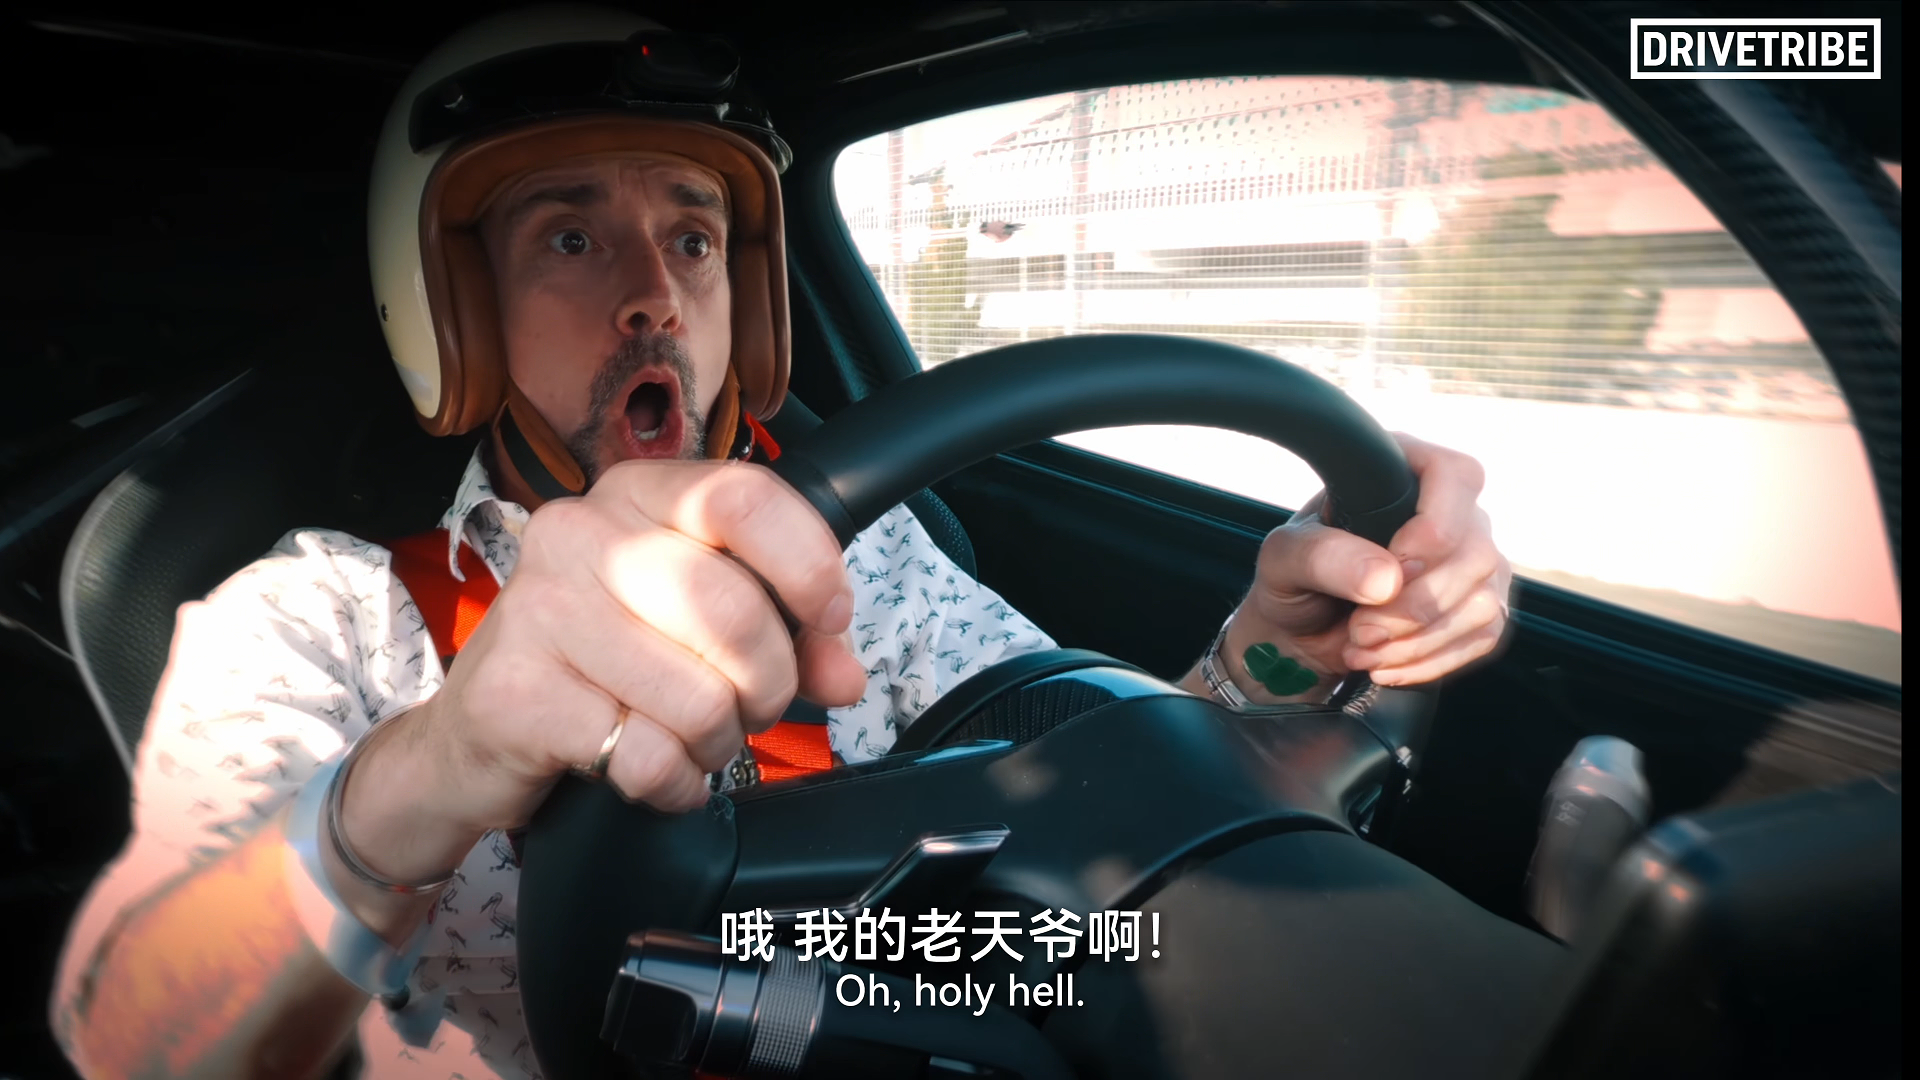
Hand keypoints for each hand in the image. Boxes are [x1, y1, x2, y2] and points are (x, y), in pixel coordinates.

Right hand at [409, 459, 865, 829]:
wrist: (471, 739)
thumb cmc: (601, 669)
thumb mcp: (696, 629)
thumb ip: (787, 637)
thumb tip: (845, 675)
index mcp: (637, 496)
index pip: (745, 497)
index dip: (809, 565)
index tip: (829, 619)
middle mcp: (580, 533)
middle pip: (734, 610)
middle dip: (767, 685)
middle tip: (748, 708)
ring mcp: (539, 610)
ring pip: (699, 698)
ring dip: (715, 744)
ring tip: (684, 739)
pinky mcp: (516, 693)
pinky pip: (646, 756)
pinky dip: (670, 784)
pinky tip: (644, 771)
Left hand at [1220, 433, 1511, 699]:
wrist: (1301, 633)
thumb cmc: (1295, 577)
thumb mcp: (1286, 559)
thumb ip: (1325, 557)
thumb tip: (1386, 580)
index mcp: (1403, 470)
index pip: (1454, 476)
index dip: (1433, 528)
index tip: (1393, 572)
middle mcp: (1450, 509)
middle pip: (1474, 554)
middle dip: (1414, 607)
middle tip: (1360, 629)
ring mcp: (1473, 558)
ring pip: (1482, 602)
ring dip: (1417, 641)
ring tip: (1362, 648)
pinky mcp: (1481, 606)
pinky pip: (1483, 636)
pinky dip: (1431, 661)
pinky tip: (1387, 663)